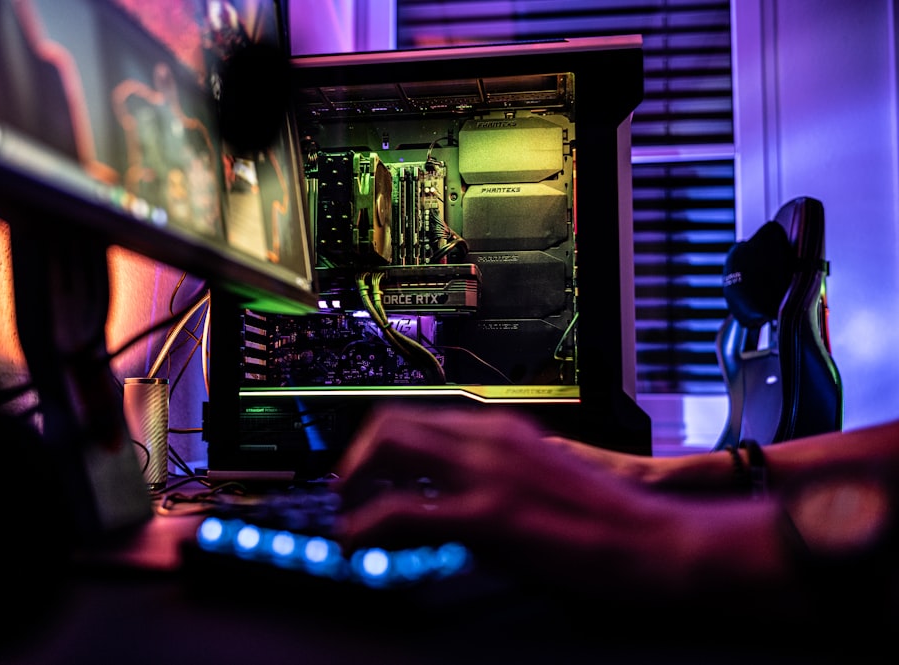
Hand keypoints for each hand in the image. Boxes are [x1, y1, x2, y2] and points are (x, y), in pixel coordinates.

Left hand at [330, 403, 692, 593]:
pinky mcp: (488, 515)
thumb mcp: (539, 477)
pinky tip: (359, 541)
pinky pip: (404, 510)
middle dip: (359, 454)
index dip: (381, 440)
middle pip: (394, 420)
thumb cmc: (606, 516)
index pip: (420, 415)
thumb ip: (492, 477)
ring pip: (390, 449)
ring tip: (348, 514)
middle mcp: (489, 438)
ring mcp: (486, 472)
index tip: (366, 466)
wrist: (653, 538)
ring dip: (356, 480)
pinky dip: (367, 524)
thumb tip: (448, 497)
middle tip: (348, 487)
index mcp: (503, 428)